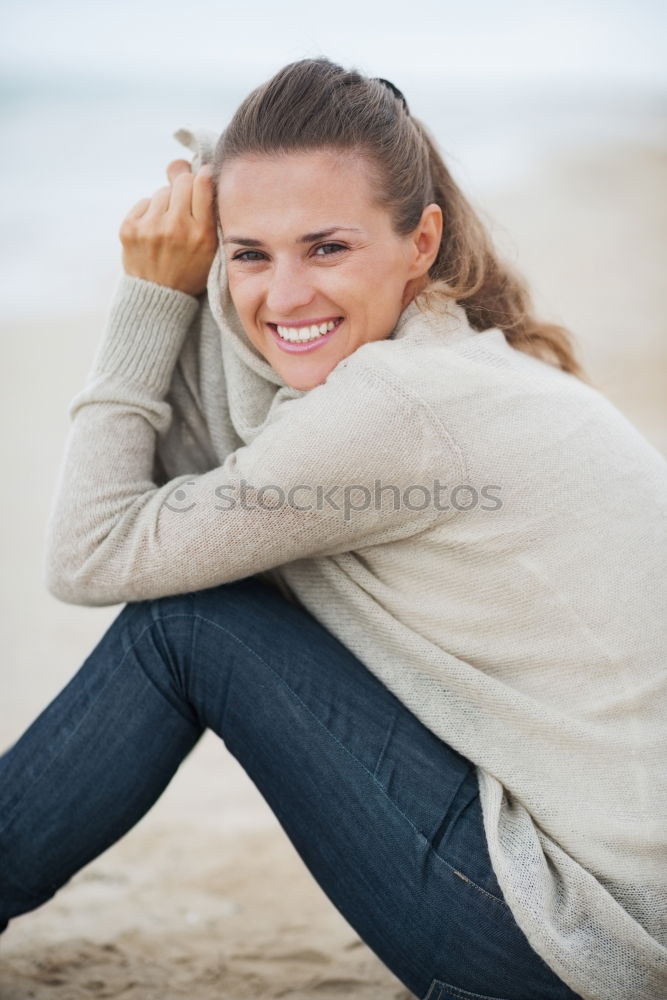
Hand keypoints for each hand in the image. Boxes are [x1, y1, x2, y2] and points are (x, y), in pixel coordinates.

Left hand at [119, 160, 217, 295]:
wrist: (158, 297)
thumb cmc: (189, 270)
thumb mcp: (213, 249)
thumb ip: (210, 214)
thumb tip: (198, 170)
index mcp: (202, 233)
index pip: (202, 183)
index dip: (203, 176)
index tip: (203, 178)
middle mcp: (176, 228)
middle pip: (181, 181)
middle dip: (184, 187)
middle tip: (183, 204)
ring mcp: (150, 227)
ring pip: (162, 192)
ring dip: (166, 203)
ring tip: (168, 225)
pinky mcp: (129, 228)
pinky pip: (144, 202)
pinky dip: (150, 212)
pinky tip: (154, 231)